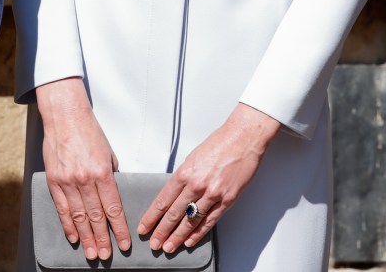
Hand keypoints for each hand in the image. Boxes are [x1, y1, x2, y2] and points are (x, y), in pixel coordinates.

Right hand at [35, 77, 129, 260]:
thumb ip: (110, 175)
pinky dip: (68, 224)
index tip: (124, 244)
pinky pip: (61, 207)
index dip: (119, 229)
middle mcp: (85, 179)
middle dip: (103, 239)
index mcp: (102, 172)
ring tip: (92, 253)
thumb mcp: (108, 152)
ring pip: (79, 216)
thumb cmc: (89, 131)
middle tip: (107, 255)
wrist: (65, 115)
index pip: (113, 208)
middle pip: (96, 216)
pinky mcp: (54, 179)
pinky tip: (74, 236)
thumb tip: (111, 195)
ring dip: (86, 237)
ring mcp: (67, 180)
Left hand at [137, 103, 280, 252]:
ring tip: (168, 247)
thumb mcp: (193, 158)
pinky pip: (210, 221)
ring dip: (178, 236)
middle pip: (174, 213)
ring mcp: (212, 194)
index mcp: (185, 173)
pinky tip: (189, 241)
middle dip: (161, 231)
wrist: (242, 139)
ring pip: (190, 221)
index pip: (163, 200)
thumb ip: (184, 177)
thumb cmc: (218, 145)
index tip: (144, 226)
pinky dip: (198, 233)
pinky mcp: (227, 200)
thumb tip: (174, 194)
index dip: (152, 216)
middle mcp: (196, 185)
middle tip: (153, 244)